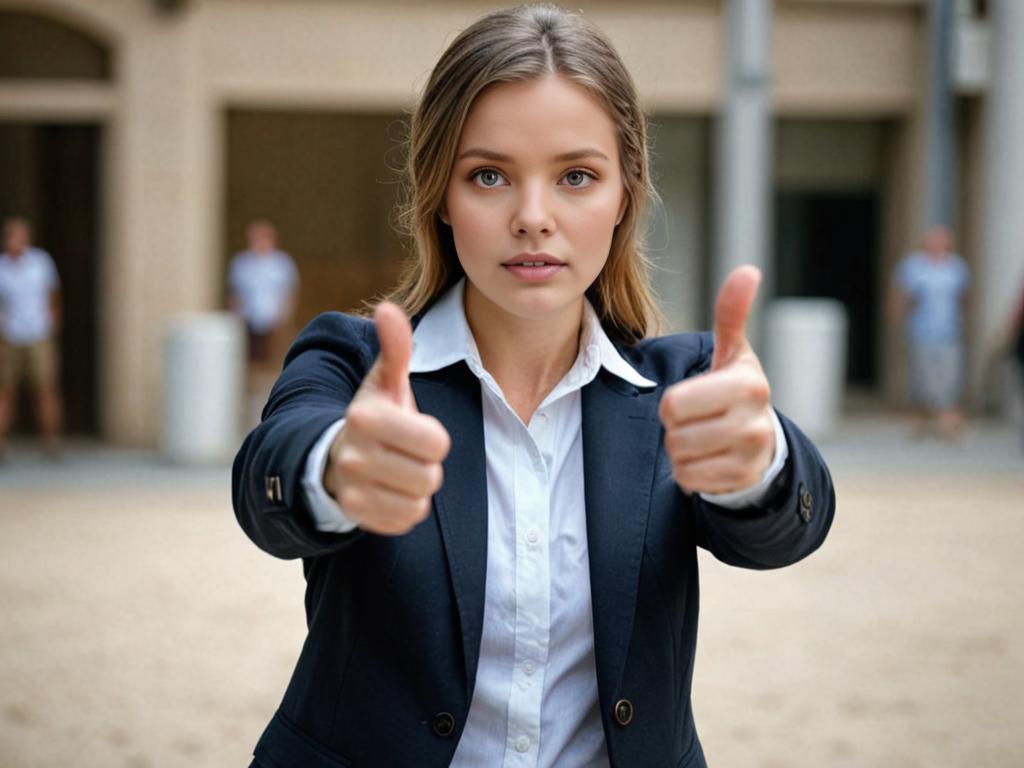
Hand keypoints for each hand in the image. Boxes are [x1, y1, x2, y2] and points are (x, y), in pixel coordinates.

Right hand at [324, 302, 450, 534]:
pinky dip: (404, 509)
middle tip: (408, 452)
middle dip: (426, 465)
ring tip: (399, 470)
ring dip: (416, 488)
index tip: (415, 429)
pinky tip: (390, 490)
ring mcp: (351, 488)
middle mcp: (352, 454)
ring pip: (418, 502)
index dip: (434, 437)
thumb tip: (388, 309)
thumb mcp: (387, 380)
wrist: (339, 454)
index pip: (436, 443)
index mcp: (364, 416)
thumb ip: (395, 347)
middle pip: (429, 477)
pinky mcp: (355, 515)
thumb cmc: (376, 413)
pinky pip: (404, 521)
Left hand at [658, 265, 775, 494]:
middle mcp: (756, 420)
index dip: (673, 403)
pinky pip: (689, 481)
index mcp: (749, 383)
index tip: (695, 397)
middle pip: (675, 434)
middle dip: (675, 428)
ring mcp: (753, 455)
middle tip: (697, 421)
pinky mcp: (743, 481)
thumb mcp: (732, 352)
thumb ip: (732, 313)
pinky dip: (689, 474)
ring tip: (704, 439)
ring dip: (681, 451)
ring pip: (680, 459)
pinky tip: (709, 460)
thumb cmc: (735, 389)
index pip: (674, 403)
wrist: (762, 440)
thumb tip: (748, 270)